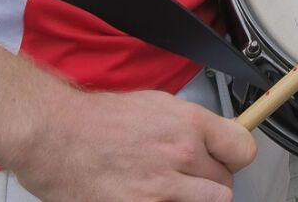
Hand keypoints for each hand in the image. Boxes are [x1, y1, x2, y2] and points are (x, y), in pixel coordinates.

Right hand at [3, 86, 255, 201]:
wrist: (54, 136)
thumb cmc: (97, 119)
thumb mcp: (157, 105)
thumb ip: (192, 126)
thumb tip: (215, 140)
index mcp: (188, 124)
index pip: (243, 150)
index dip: (235, 156)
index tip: (228, 159)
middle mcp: (180, 155)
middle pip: (225, 184)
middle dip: (210, 181)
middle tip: (189, 178)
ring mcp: (160, 189)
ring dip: (193, 199)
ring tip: (171, 190)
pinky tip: (151, 197)